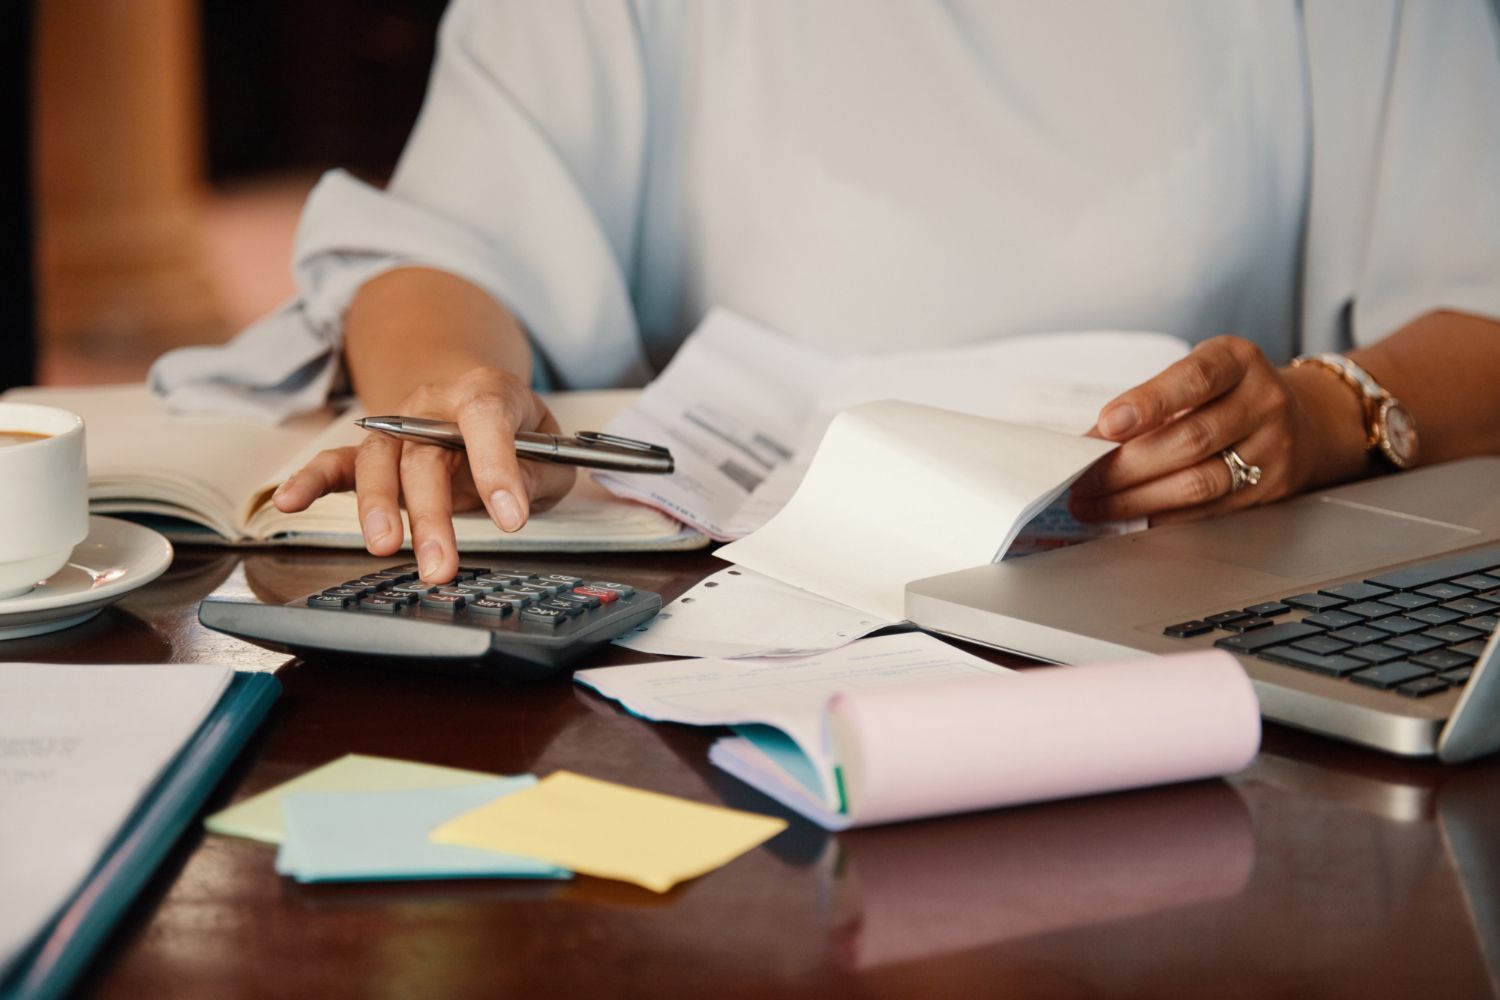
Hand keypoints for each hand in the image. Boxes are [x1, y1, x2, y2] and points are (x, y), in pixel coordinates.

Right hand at [271, 366, 576, 581]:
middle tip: (441, 564)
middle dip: (432, 513)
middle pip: (425, 454)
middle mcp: (433, 406)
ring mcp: (397, 427)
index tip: (511, 518)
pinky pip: (336, 463)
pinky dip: (310, 480)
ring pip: (380, 462)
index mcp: (486, 393)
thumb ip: (538, 473)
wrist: (477, 400)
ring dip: (379, 508)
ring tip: (385, 548)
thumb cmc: (519, 431)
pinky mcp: (373, 452)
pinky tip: (289, 501)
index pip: (487, 419)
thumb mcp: (551, 450)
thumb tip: (512, 501)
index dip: (497, 467)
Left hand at [1068, 336, 1340, 525]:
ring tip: (1093, 504)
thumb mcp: (1197, 375)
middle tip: (1081, 480)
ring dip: (1136, 499)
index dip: (1149, 402)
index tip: (1107, 423)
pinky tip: (1129, 515)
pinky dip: (1161, 515)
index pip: (1194, 379)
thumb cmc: (1229, 393)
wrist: (1304, 419)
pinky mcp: (1269, 490)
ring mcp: (1272, 449)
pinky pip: (1208, 510)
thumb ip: (1149, 402)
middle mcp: (1263, 401)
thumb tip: (1090, 443)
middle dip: (1126, 465)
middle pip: (1190, 439)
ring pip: (1198, 482)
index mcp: (1238, 361)